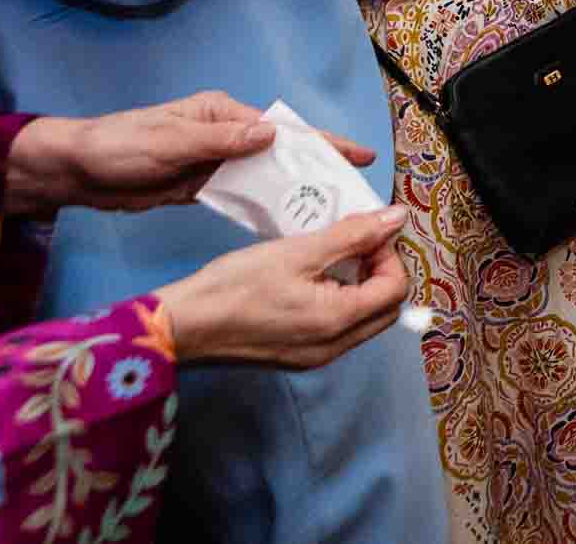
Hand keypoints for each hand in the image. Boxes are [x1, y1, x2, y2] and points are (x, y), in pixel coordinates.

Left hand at [5, 91, 375, 216]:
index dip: (323, 143)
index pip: (283, 129)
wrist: (75, 170)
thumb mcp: (170, 141)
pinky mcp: (203, 185)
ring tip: (331, 212)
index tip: (358, 156)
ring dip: (295, 191)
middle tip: (355, 192)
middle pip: (283, 152)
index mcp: (223, 114)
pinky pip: (244, 195)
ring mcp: (216, 161)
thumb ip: (221, 140)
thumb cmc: (119, 147)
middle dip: (319, 169)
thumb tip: (272, 134)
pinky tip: (288, 222)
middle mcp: (226, 134)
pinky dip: (267, 206)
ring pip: (267, 176)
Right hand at [155, 206, 411, 367]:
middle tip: (355, 242)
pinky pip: (337, 328)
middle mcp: (333, 348)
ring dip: (360, 285)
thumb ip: (352, 234)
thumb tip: (395, 218)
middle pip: (385, 308)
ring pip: (363, 319)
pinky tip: (313, 277)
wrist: (179, 327)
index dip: (389, 254)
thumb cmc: (233, 287)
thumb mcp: (298, 251)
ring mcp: (315, 357)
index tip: (366, 231)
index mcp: (339, 323)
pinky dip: (338, 300)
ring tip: (332, 255)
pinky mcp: (296, 356)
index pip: (395, 288)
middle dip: (380, 271)